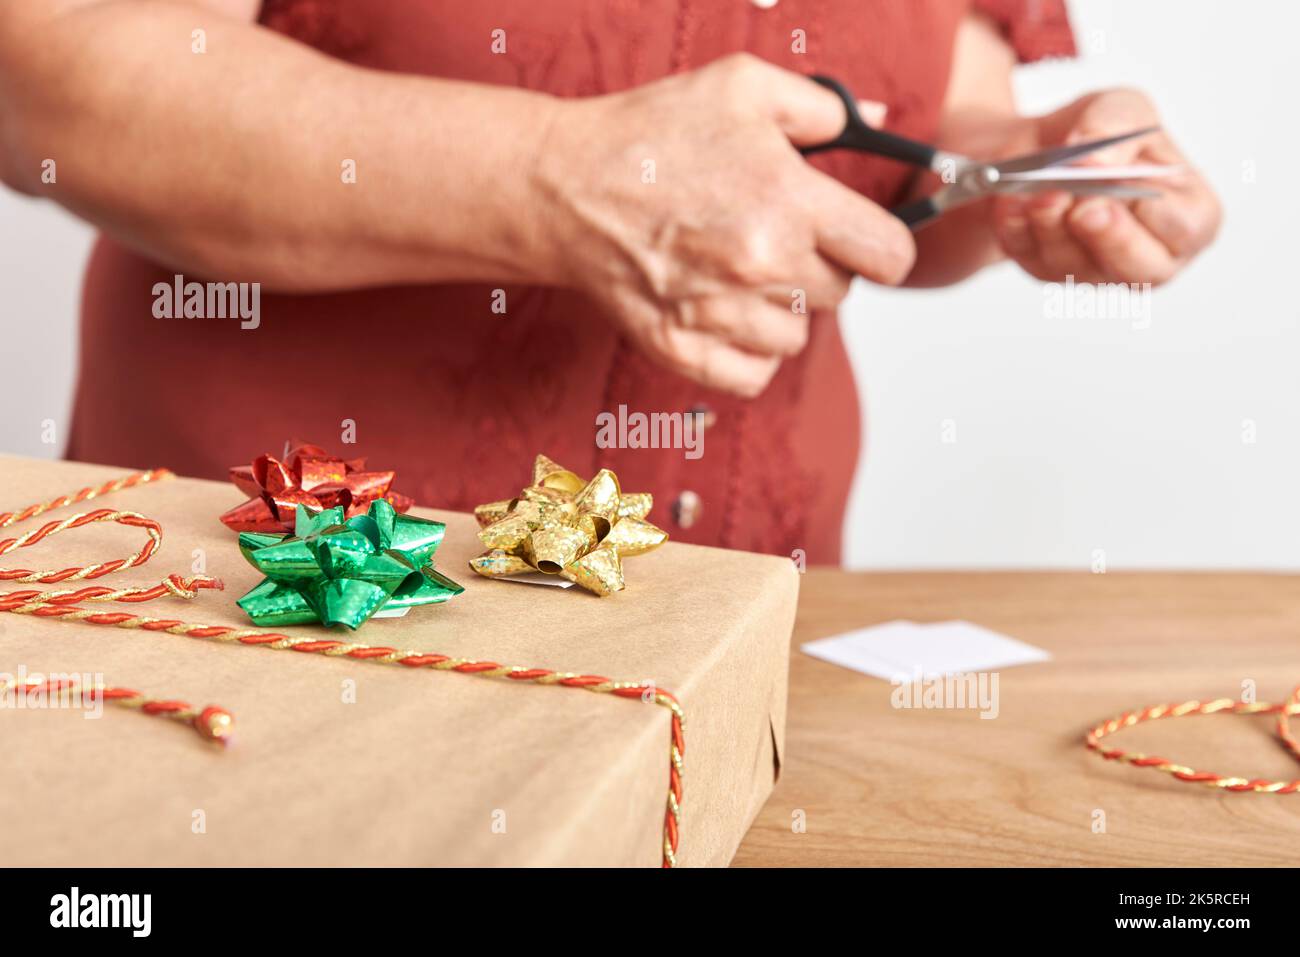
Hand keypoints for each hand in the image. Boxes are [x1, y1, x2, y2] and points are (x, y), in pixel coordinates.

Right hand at [532, 53, 915, 396]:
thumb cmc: (648, 136)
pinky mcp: (683, 348)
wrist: (565, 187)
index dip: (885, 247)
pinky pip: (754, 376)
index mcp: (789, 200)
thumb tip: (872, 118)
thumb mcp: (741, 85)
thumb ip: (820, 104)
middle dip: (820, 267)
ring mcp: (721, 313)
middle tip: (777, 237)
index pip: (890, 256)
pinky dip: (749, 355)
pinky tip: (729, 317)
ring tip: (742, 274)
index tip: (867, 242)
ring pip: (797, 338)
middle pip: (839, 295)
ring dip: (782, 311)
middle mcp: (762, 264)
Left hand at [991, 89, 1219, 285]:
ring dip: (1054, 227)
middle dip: (1110, 238)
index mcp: (1187, 214)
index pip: (1187, 229)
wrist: (1045, 145)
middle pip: (1140, 270)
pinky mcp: (1045, 269)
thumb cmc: (1102, 134)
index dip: (1156, 211)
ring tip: (1043, 193)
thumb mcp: (1121, 109)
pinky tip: (1014, 201)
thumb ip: (1115, 128)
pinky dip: (1019, 228)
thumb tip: (1094, 161)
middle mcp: (1145, 254)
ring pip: (1075, 266)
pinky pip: (1030, 258)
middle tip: (1086, 209)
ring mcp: (1093, 269)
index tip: (1125, 185)